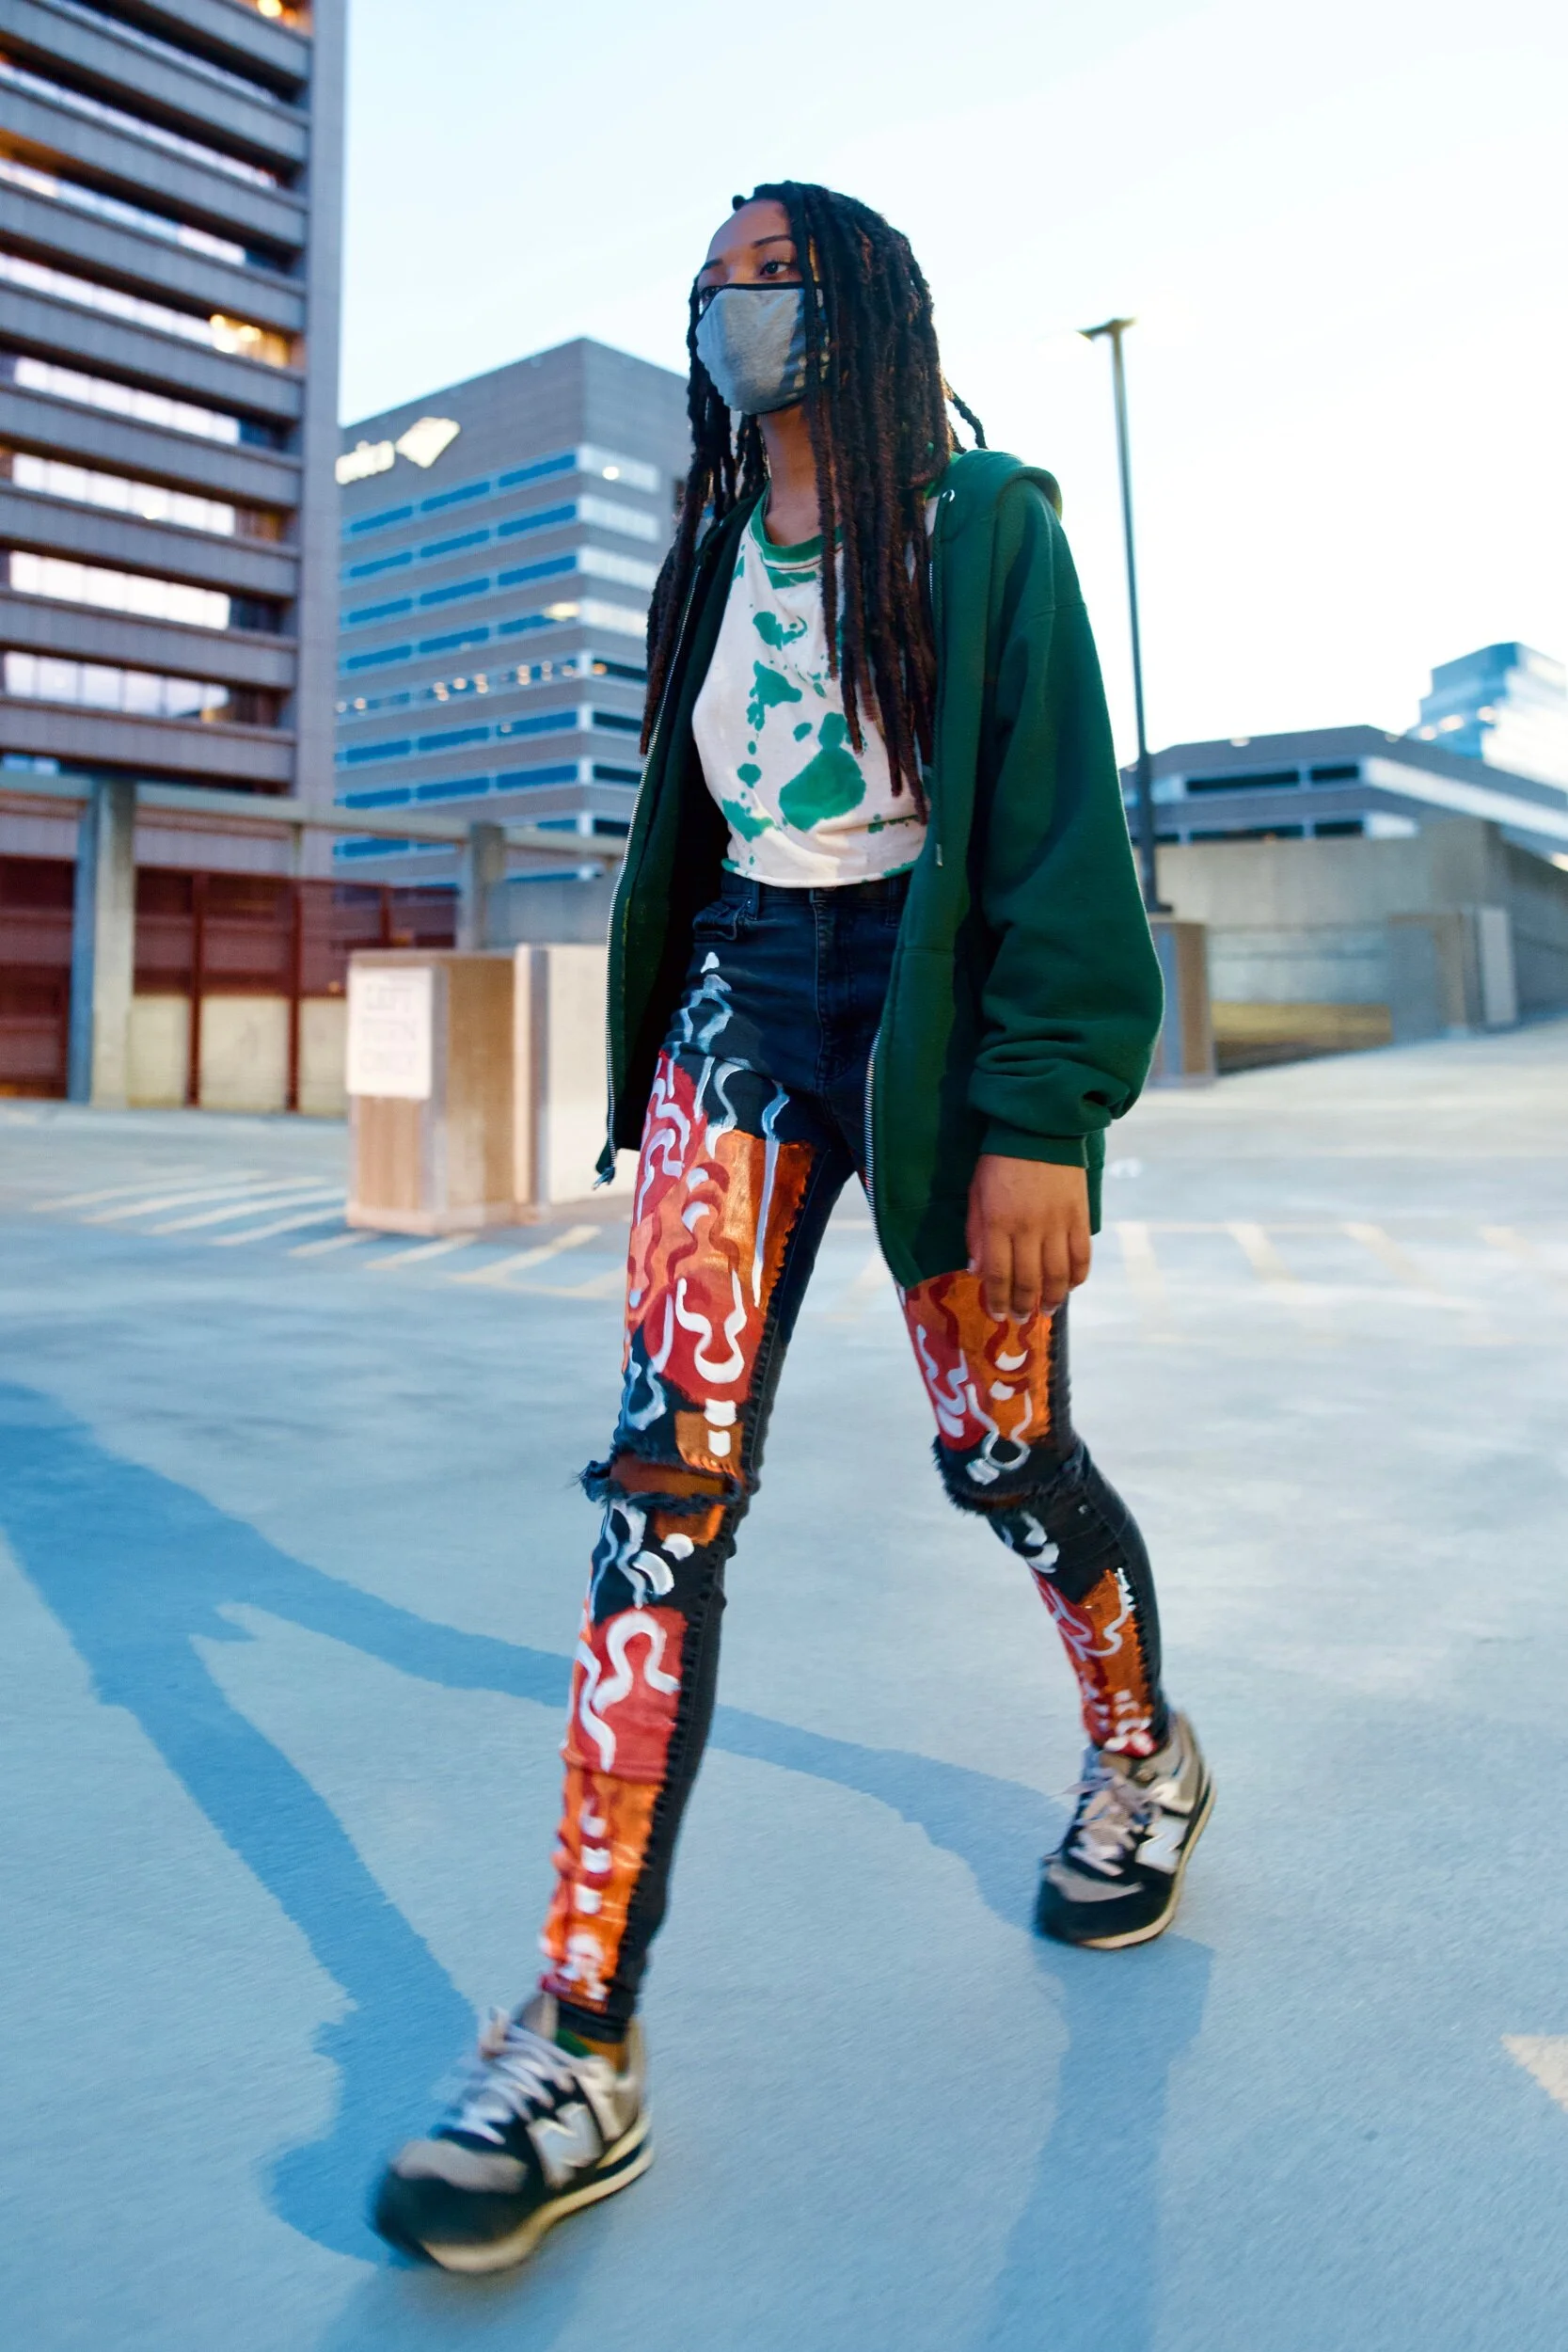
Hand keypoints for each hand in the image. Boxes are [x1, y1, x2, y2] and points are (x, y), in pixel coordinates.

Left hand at [965, 1154, 1091, 1321]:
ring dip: (1052, 1298)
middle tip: (1019, 1318)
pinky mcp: (1080, 1216)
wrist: (1040, 1129)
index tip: (996, 1315)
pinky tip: (1071, 1286)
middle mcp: (1029, 1229)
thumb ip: (976, 1233)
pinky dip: (1078, 1276)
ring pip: (1058, 1275)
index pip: (998, 1274)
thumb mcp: (976, 1194)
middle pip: (1029, 1280)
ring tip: (1047, 1310)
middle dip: (1022, 1305)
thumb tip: (977, 1270)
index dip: (997, 1300)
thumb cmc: (1000, 1161)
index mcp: (999, 1223)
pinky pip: (1082, 1256)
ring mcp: (1058, 1224)